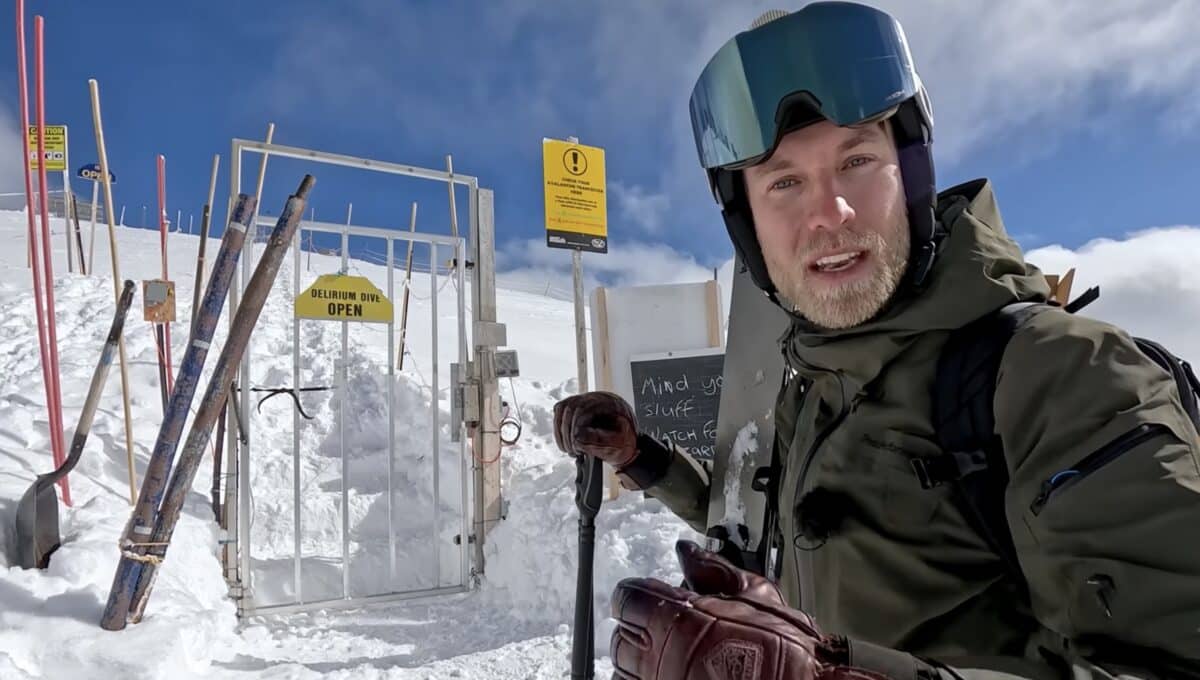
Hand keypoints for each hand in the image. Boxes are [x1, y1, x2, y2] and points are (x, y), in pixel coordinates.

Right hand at [552, 391, 638, 468]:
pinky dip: (560, 428)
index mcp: (610, 403)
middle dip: (566, 432)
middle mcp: (597, 398)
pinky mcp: (579, 408)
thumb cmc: (625, 443)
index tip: (576, 446)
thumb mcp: (617, 444)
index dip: (574, 429)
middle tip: (572, 451)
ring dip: (561, 431)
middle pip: (570, 407)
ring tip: (568, 448)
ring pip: (562, 409)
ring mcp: (587, 401)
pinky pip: (561, 413)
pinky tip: (566, 442)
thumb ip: (598, 441)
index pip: (582, 409)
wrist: (627, 443)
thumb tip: (576, 438)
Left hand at [611, 540, 889, 679]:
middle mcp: (662, 653)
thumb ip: (712, 570)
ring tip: (667, 656)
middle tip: (663, 628)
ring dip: (639, 661)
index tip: (649, 597)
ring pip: (625, 671)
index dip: (638, 595)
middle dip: (638, 629)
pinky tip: (671, 674)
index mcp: (678, 617)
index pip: (627, 598)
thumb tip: (686, 550)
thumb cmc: (785, 649)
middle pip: (621, 637)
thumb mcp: (753, 595)